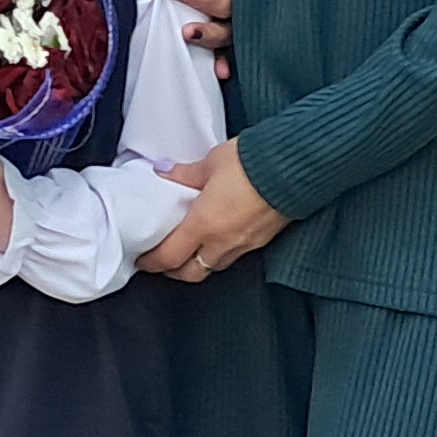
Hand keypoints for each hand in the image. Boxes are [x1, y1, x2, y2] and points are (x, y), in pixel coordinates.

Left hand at [135, 141, 285, 283]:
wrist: (294, 168)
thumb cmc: (250, 163)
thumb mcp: (211, 163)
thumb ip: (185, 174)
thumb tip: (163, 173)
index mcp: (202, 225)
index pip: (169, 256)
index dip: (152, 262)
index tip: (142, 261)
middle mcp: (221, 242)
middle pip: (191, 273)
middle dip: (173, 271)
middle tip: (163, 262)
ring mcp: (244, 245)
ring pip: (213, 267)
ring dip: (198, 265)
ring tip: (189, 253)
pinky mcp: (262, 241)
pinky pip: (235, 256)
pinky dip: (220, 254)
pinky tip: (218, 240)